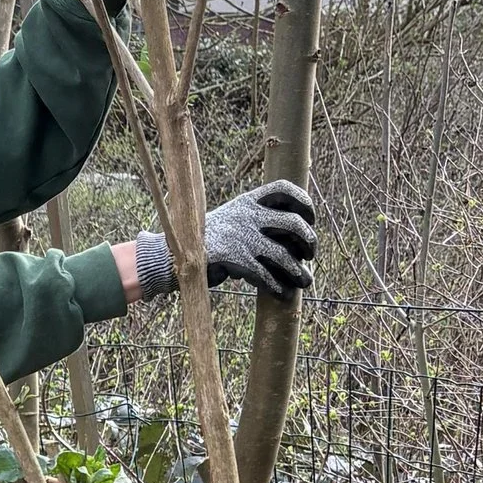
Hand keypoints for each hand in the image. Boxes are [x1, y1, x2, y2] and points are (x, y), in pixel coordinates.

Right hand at [113, 181, 316, 306]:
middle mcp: (246, 215)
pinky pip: (265, 275)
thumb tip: (296, 235)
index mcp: (247, 201)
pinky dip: (277, 286)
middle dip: (309, 241)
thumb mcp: (233, 219)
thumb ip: (258, 221)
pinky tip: (281, 293)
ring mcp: (239, 237)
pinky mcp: (233, 260)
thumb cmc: (210, 241)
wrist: (171, 254)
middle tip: (309, 255)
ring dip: (299, 271)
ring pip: (283, 255)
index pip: (284, 190)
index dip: (304, 202)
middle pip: (293, 223)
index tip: (310, 218)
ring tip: (305, 282)